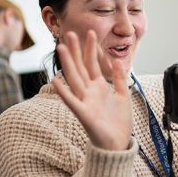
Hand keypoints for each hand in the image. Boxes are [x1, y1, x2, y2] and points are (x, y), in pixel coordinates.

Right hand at [52, 30, 131, 150]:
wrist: (118, 144)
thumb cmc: (118, 122)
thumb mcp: (122, 96)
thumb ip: (119, 79)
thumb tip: (117, 61)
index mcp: (99, 87)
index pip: (93, 64)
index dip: (91, 49)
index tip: (90, 32)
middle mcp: (89, 92)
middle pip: (81, 67)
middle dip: (76, 51)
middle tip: (70, 33)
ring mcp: (85, 102)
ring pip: (75, 79)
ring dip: (68, 64)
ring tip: (61, 48)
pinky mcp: (83, 114)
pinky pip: (72, 101)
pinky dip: (63, 91)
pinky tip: (55, 80)